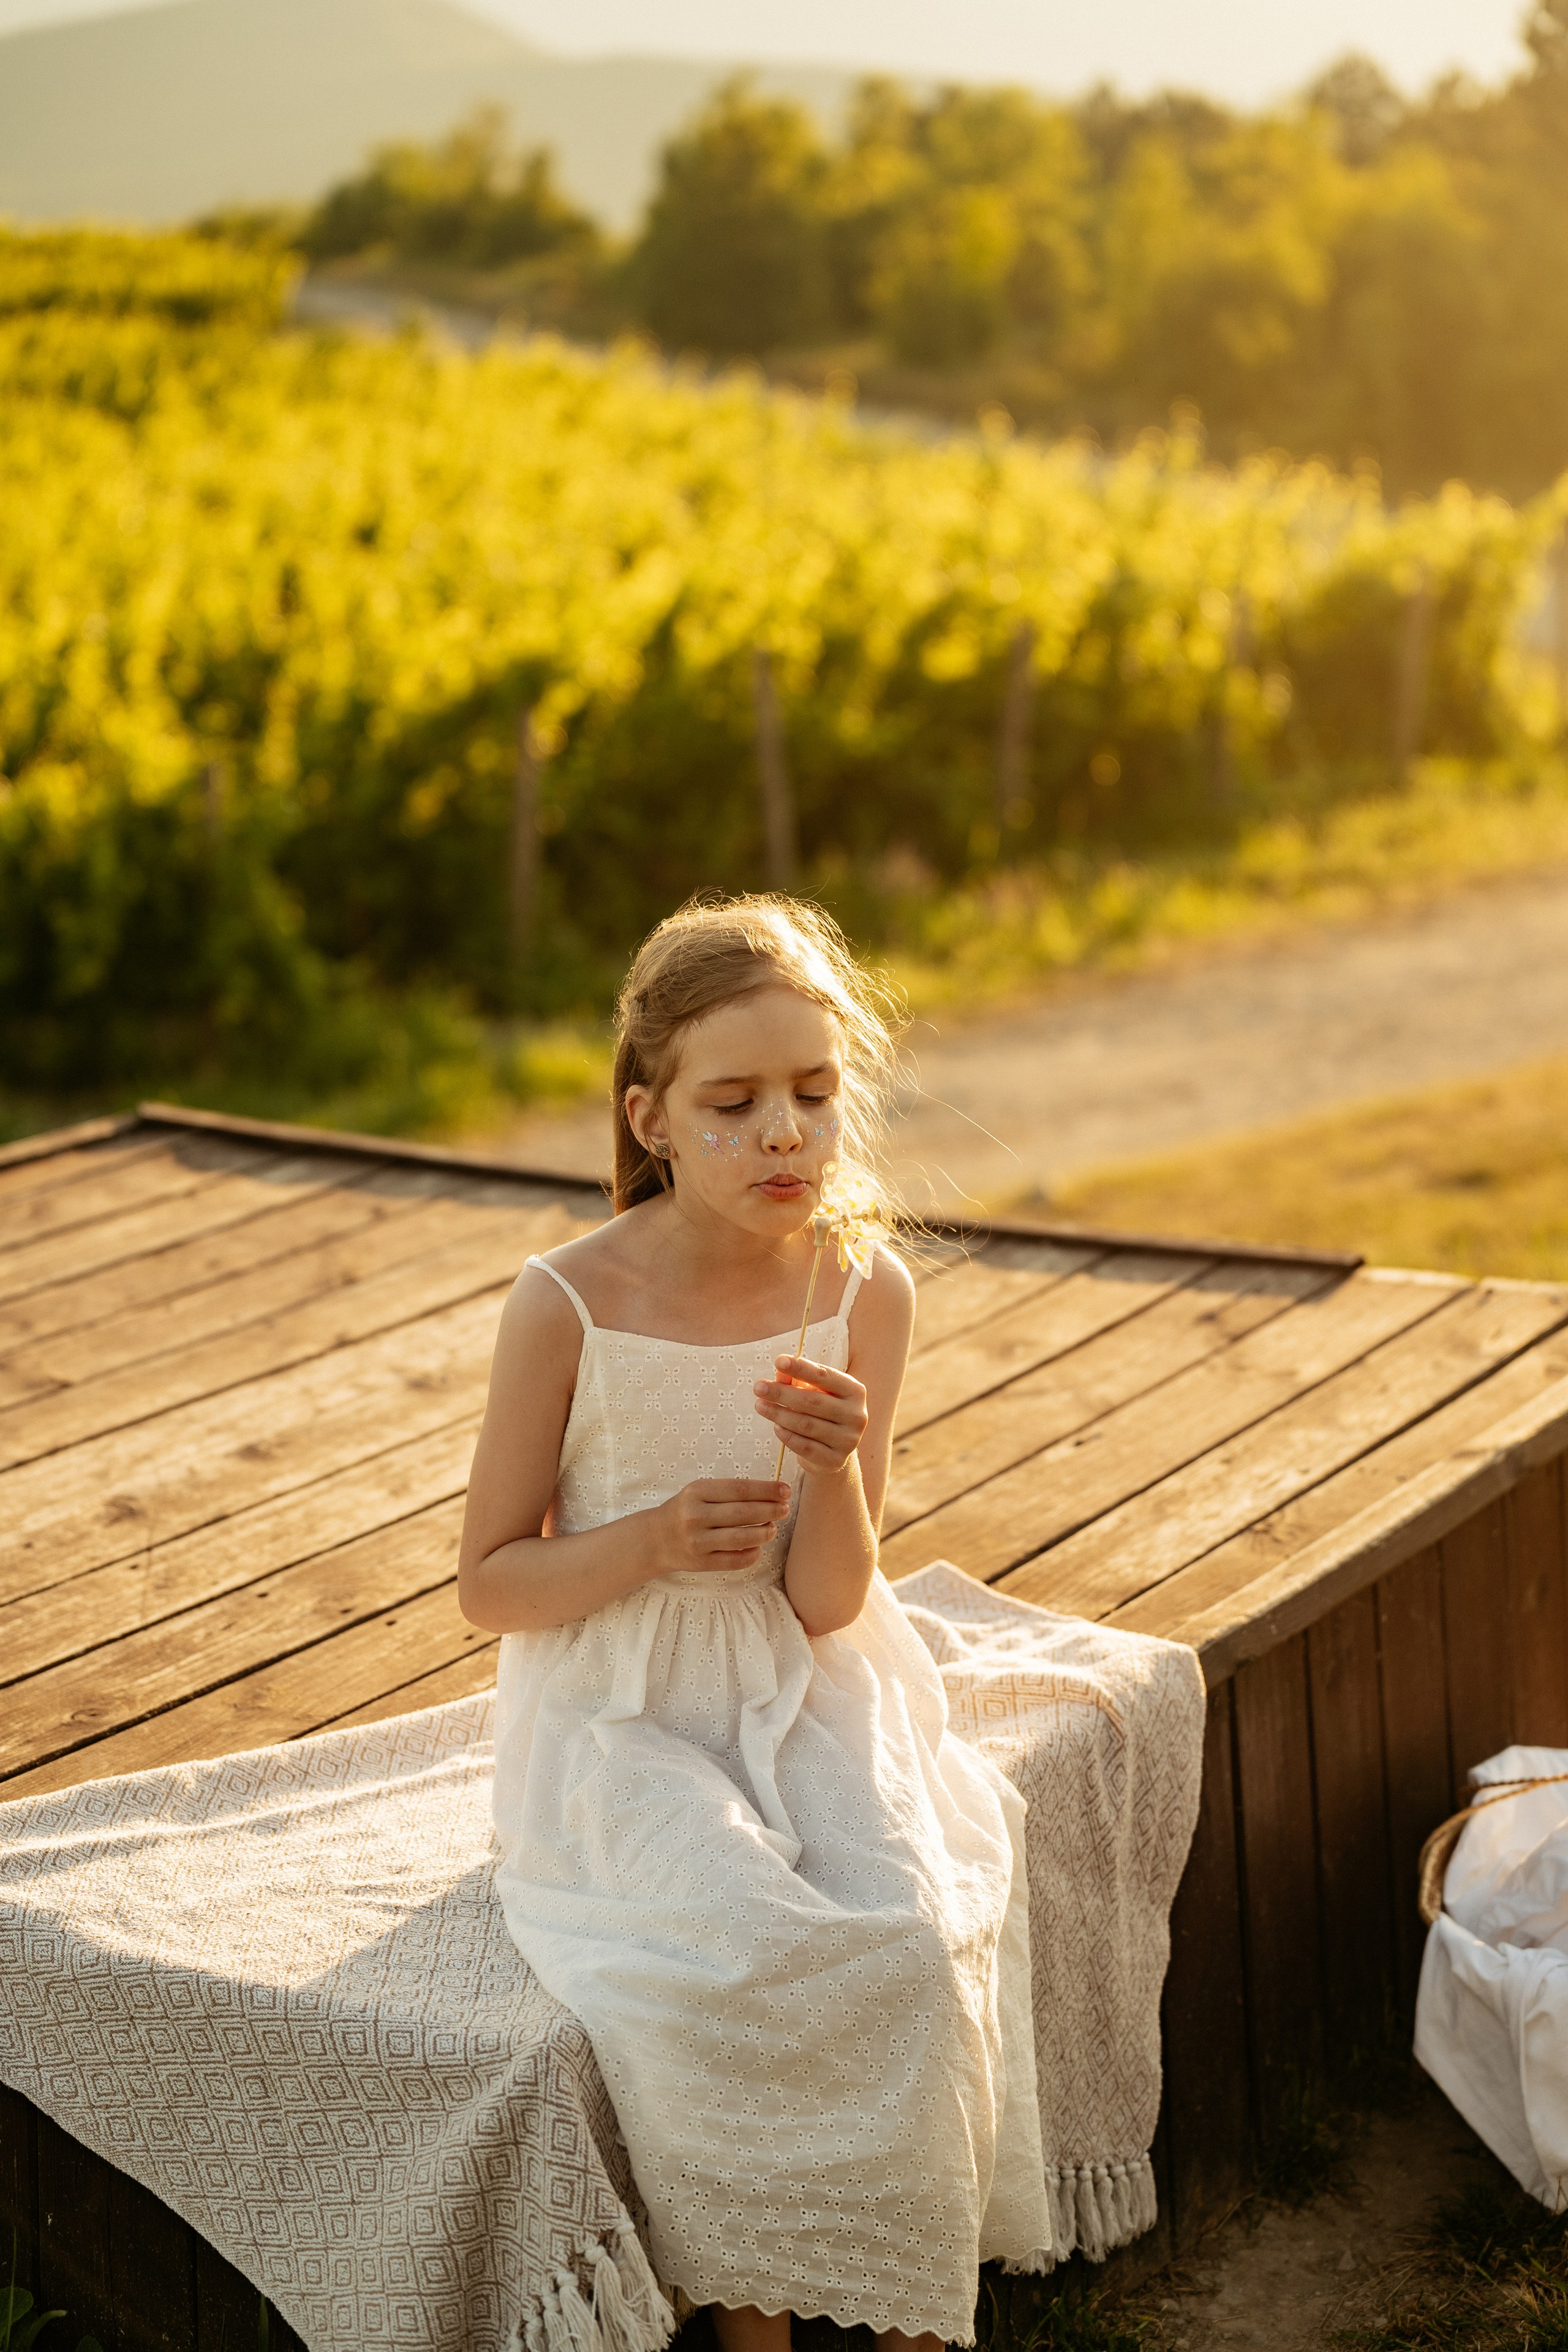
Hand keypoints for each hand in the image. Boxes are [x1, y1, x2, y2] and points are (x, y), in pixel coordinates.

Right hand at [651, 1479, 791, 1572]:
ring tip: (773, 1528)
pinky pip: (734, 1561)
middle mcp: (695, 1516)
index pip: (740, 1489)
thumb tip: (771, 1494)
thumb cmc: (686, 1510)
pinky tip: (758, 1548)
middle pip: (743, 1513)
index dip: (767, 1490)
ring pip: (741, 1538)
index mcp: (697, 1492)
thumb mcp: (700, 1492)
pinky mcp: (701, 1562)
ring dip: (764, 1533)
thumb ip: (730, 1492)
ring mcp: (698, 1541)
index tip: (785, 1490)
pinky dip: (751, 1555)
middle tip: (785, 1509)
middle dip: (770, 1510)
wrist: (656, 1538)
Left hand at [753, 1355, 867, 1478]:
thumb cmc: (821, 1412)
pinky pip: (805, 1447)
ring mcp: (848, 1440)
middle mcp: (856, 1415)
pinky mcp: (835, 1460)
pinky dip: (787, 1436)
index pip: (825, 1376)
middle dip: (782, 1393)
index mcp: (855, 1392)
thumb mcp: (813, 1392)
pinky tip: (775, 1427)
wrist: (833, 1450)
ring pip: (806, 1425)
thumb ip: (797, 1380)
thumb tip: (780, 1370)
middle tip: (758, 1387)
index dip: (801, 1368)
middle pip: (813, 1401)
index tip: (778, 1361)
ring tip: (760, 1405)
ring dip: (779, 1414)